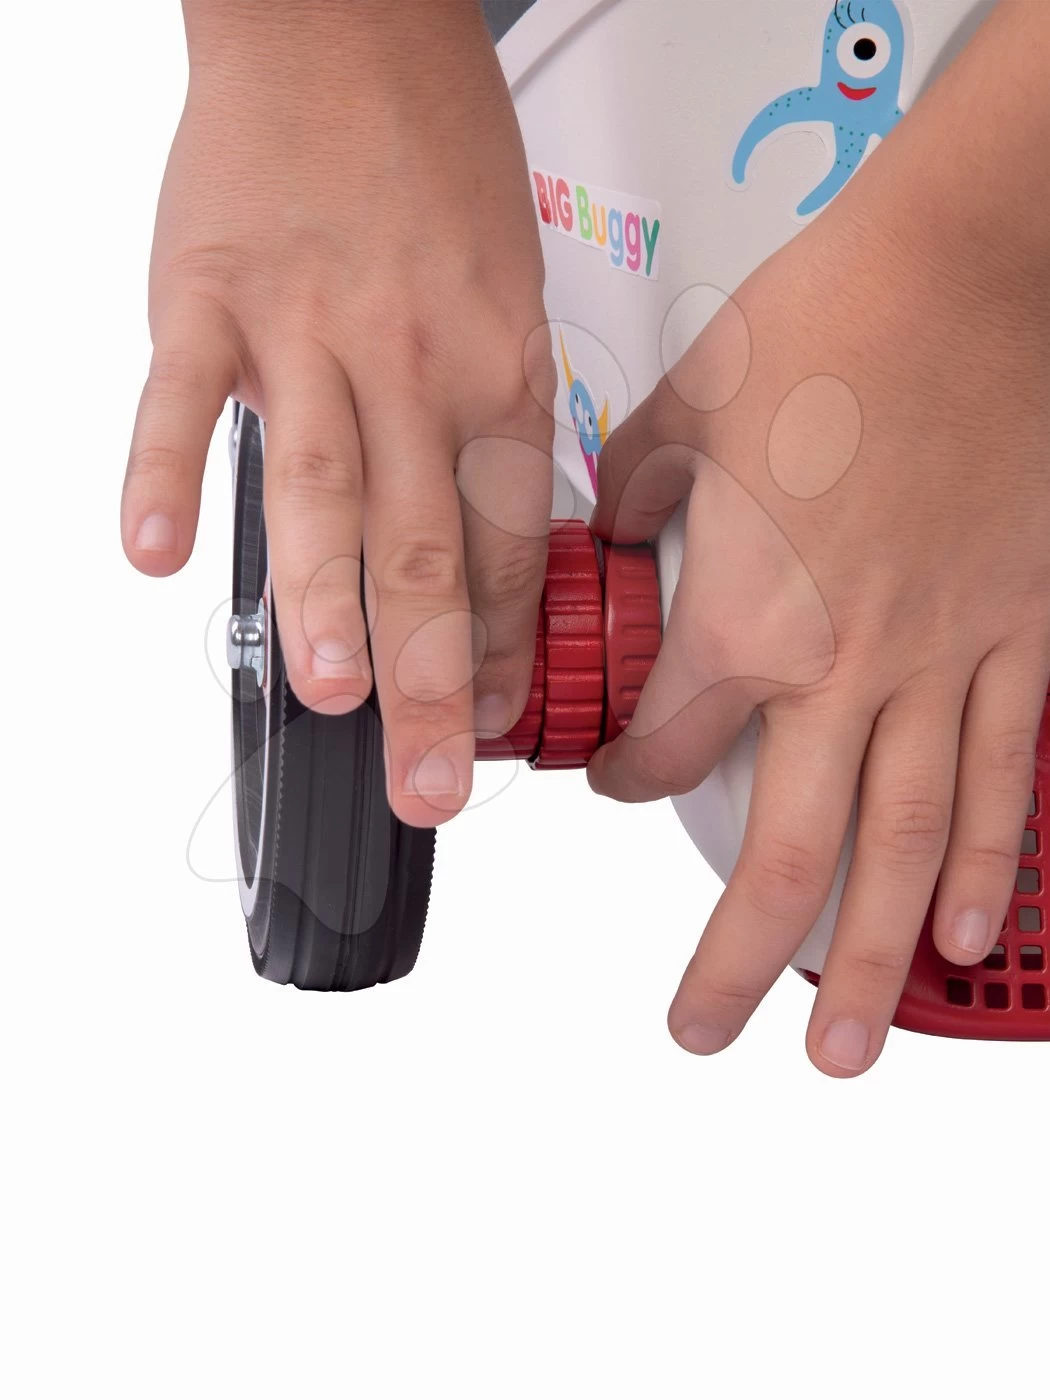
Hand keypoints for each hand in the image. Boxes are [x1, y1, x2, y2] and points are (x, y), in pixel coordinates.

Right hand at [121, 0, 552, 825]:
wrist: (346, 25)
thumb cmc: (433, 160)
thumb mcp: (510, 292)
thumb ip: (487, 426)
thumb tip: (484, 552)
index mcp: (495, 365)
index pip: (506, 538)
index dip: (503, 646)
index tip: (495, 728)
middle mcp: (411, 357)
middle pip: (427, 540)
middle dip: (433, 674)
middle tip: (431, 777)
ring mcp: (306, 326)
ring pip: (323, 483)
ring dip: (325, 596)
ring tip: (329, 692)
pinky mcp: (208, 294)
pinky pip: (182, 395)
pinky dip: (165, 474)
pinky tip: (159, 554)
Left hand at [588, 128, 1049, 1074]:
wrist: (978, 268)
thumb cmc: (843, 319)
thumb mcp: (690, 402)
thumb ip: (636, 490)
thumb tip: (611, 526)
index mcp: (745, 615)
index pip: (663, 748)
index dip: (625, 777)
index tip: (618, 780)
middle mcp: (841, 666)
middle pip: (778, 856)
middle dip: (736, 964)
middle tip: (706, 1034)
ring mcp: (941, 663)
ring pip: (899, 848)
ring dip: (864, 960)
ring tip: (843, 1042)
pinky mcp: (1019, 635)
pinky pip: (1000, 775)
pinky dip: (985, 861)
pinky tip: (962, 927)